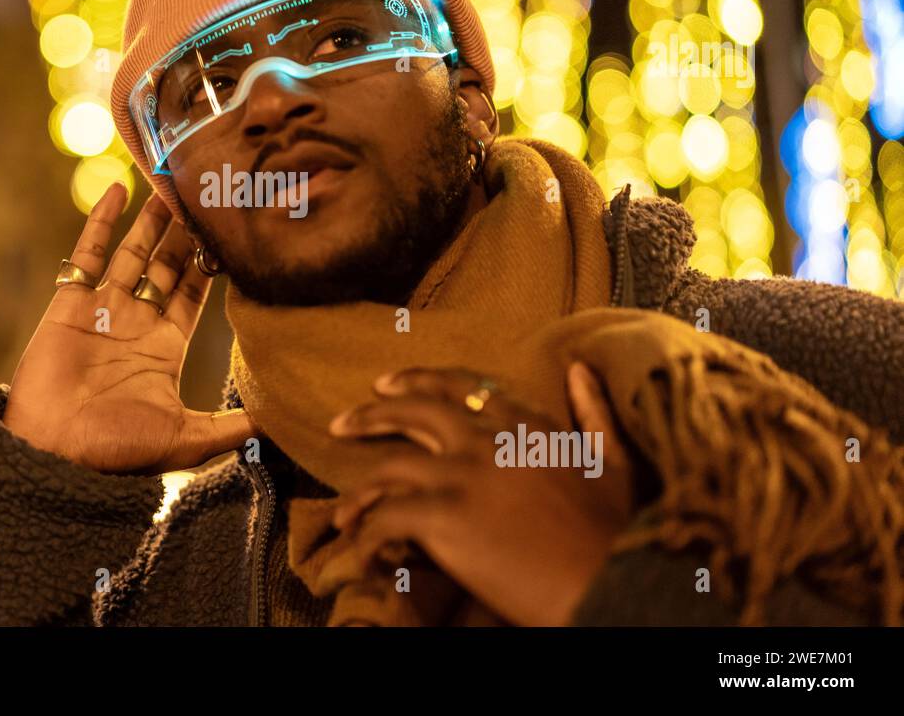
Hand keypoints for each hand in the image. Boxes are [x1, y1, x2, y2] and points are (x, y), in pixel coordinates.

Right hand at [4, 183, 258, 474]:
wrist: (53, 454)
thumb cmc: (117, 451)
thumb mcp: (188, 439)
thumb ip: (232, 426)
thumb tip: (282, 423)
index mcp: (165, 347)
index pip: (195, 292)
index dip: (211, 261)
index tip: (232, 229)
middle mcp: (137, 322)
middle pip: (166, 264)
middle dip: (184, 231)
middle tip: (205, 190)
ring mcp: (102, 309)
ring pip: (132, 252)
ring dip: (150, 219)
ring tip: (170, 182)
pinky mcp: (70, 303)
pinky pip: (87, 254)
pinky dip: (100, 222)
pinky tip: (116, 190)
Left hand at [327, 364, 634, 625]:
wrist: (611, 585)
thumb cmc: (616, 535)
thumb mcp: (615, 464)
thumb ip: (594, 415)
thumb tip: (579, 371)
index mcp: (525, 426)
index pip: (460, 388)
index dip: (418, 381)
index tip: (386, 384)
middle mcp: (487, 441)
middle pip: (414, 411)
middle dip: (371, 413)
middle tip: (341, 423)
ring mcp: (462, 476)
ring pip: (388, 466)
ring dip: (359, 490)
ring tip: (343, 513)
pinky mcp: (444, 517)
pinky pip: (384, 518)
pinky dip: (365, 536)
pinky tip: (361, 553)